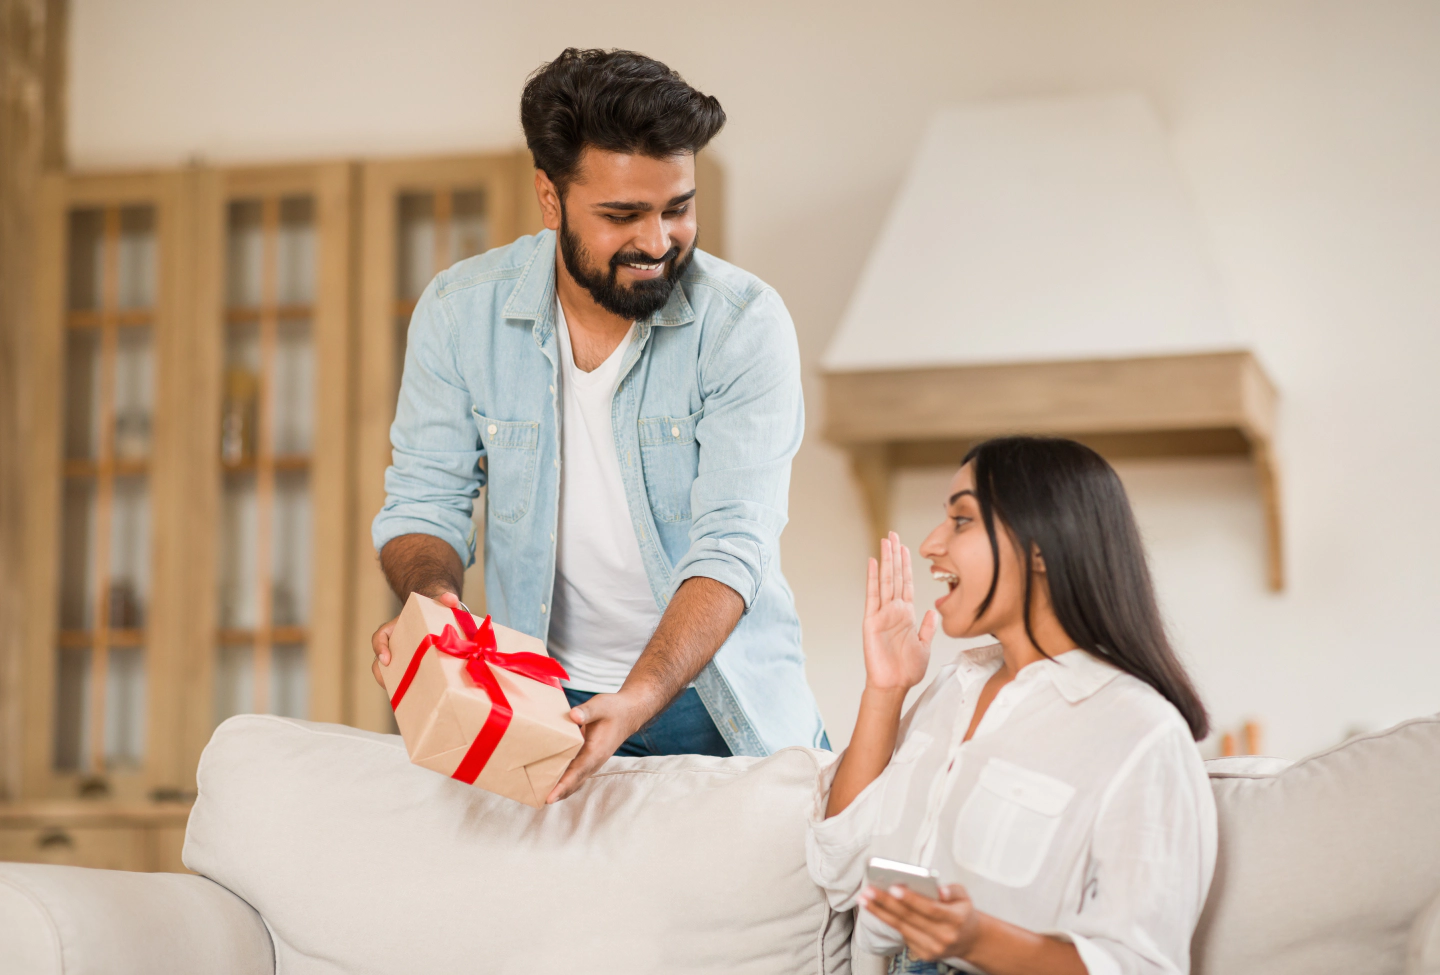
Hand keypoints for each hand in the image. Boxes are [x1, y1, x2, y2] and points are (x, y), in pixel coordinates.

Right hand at [370, 590, 461, 687]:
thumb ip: (445, 599)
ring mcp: (402, 656)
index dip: (379, 647)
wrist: (439, 616)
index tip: (386, 658)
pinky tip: (416, 698)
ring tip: (401, 694)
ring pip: (388, 673)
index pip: (380, 637)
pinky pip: (403, 678)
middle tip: (388, 683)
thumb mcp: (439, 601)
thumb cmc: (436, 608)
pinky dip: (405, 688)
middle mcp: (395, 644)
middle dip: (381, 673)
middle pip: (379, 660)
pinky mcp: (411, 666)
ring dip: (391, 683)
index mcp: (396, 628)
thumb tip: (451, 599)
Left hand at [544, 689, 649, 802]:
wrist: (628, 713)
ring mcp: (593, 761)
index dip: (563, 785)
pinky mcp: (590, 758)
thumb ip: (587, 711)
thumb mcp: (601, 705)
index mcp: (597, 751)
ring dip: (561, 788)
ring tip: (540, 794)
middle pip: (574, 782)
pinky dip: (565, 779)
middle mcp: (595, 760)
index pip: (577, 772)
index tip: (550, 797)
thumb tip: (574, 716)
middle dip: (558, 792)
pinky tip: (552, 778)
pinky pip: (576, 773)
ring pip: (575, 780)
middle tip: (538, 800)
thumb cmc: (614, 709)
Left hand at [860, 883, 982, 962]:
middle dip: (886, 903)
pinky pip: (902, 935)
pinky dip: (887, 921)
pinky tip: (875, 909)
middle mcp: (944, 937)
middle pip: (910, 918)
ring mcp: (933, 949)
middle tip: (869, 890)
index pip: (930, 909)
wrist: (970, 940)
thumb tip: (939, 890)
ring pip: (901, 928)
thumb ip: (952, 890)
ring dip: (880, 912)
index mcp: (956, 919)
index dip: (911, 899)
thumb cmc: (961, 913)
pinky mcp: (923, 954)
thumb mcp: (964, 896)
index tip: (893, 887)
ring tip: (864, 898)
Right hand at [862, 532, 935, 691]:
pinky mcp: (872, 620)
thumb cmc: (907, 669)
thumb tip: (932, 611)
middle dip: (895, 555)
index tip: (906, 547)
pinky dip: (872, 578)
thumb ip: (928, 627)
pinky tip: (872, 562)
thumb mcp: (924, 645)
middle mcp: (893, 610)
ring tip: (885, 541)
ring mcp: (882, 613)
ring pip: (885, 580)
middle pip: (895, 576)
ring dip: (886, 560)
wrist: (894, 685)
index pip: (906, 583)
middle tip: (893, 534)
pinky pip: (872, 595)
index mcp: (906, 614)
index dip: (906, 565)